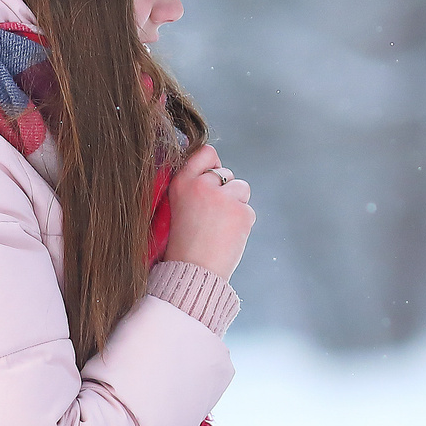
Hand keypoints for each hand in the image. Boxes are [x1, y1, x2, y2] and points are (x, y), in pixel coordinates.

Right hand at [164, 143, 254, 279]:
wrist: (192, 273)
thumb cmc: (183, 246)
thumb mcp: (176, 208)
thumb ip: (194, 189)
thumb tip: (217, 173)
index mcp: (181, 183)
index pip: (206, 152)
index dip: (213, 165)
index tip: (212, 178)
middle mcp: (201, 185)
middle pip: (226, 173)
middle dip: (225, 190)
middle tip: (212, 216)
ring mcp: (223, 197)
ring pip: (241, 188)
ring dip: (236, 204)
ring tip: (219, 226)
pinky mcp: (242, 211)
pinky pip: (248, 209)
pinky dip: (242, 222)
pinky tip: (228, 236)